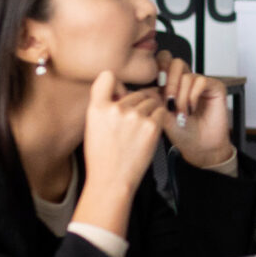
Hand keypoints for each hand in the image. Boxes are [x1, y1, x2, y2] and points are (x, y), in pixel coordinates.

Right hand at [74, 70, 166, 237]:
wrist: (112, 180)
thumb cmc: (103, 157)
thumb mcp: (93, 126)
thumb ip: (105, 106)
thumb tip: (121, 90)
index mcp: (97, 108)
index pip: (108, 76)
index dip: (116, 83)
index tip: (120, 91)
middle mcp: (116, 108)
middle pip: (137, 92)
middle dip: (139, 104)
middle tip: (134, 124)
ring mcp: (135, 116)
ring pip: (152, 101)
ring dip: (151, 111)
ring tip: (141, 130)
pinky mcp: (152, 126)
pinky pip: (162, 112)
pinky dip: (159, 119)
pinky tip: (150, 132)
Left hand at [153, 51, 235, 169]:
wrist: (200, 147)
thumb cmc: (182, 134)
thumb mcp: (160, 116)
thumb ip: (153, 100)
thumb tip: (143, 88)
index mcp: (170, 84)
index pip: (161, 64)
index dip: (157, 72)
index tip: (155, 89)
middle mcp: (185, 81)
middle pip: (173, 61)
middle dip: (169, 82)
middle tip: (169, 101)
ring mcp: (200, 83)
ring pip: (186, 74)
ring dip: (181, 96)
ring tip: (182, 112)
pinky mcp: (215, 86)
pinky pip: (200, 81)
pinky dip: (193, 96)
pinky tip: (192, 109)